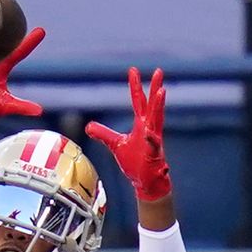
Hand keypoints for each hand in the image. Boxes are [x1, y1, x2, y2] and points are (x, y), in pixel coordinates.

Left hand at [86, 67, 170, 201]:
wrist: (145, 180)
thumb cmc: (134, 161)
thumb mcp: (115, 144)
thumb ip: (103, 134)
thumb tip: (89, 126)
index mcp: (141, 124)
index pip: (138, 101)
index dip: (135, 86)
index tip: (133, 70)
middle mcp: (150, 128)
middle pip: (152, 105)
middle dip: (155, 88)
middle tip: (158, 71)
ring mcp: (154, 140)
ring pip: (158, 120)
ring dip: (160, 105)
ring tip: (162, 91)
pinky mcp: (154, 155)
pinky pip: (153, 145)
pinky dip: (152, 140)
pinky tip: (150, 133)